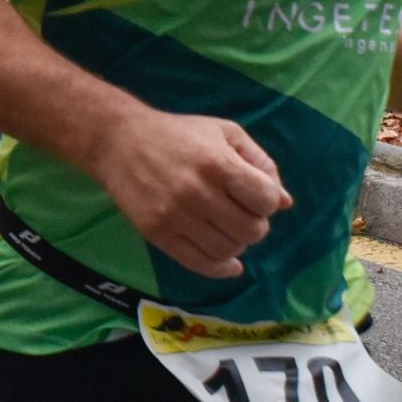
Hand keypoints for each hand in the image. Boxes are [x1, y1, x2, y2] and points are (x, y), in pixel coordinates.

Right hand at [95, 109, 291, 278]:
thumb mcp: (223, 132)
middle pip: (252, 230)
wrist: (117, 140)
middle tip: (238, 212)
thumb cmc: (177, 133)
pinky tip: (229, 263)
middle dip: (254, 223)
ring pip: (229, 249)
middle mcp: (197, 192)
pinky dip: (221, 268)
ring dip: (236, 243)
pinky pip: (199, 263)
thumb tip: (284, 203)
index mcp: (218, 163)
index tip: (252, 193)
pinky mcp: (157, 232)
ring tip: (225, 227)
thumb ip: (260, 162)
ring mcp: (175, 215)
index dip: (266, 199)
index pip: (266, 200)